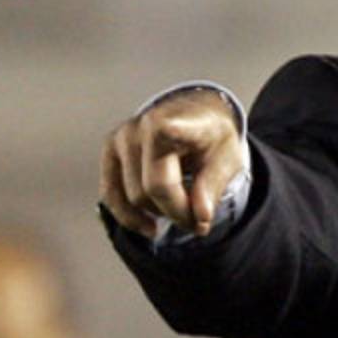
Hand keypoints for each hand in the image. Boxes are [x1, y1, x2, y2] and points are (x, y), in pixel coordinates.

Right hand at [99, 89, 242, 238]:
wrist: (198, 111)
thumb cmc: (213, 134)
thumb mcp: (227, 157)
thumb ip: (212, 186)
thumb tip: (200, 217)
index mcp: (167, 125)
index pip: (161, 181)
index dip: (180, 207)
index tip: (202, 220)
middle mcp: (136, 130)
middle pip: (147, 193)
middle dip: (175, 214)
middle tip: (199, 222)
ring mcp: (118, 140)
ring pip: (130, 198)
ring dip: (157, 214)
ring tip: (183, 212)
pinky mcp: (110, 152)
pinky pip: (110, 196)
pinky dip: (130, 216)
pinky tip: (150, 226)